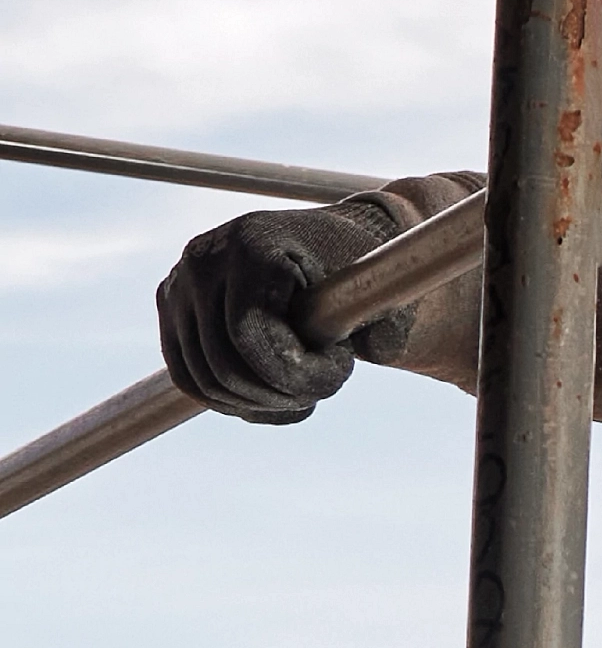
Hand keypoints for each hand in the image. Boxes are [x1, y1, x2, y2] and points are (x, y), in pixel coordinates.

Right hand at [158, 201, 400, 422]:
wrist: (325, 244)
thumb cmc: (358, 268)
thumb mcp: (383, 293)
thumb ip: (381, 326)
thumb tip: (376, 350)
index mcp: (253, 242)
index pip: (248, 333)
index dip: (293, 374)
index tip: (340, 374)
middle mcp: (203, 258)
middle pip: (222, 364)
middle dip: (280, 395)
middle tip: (322, 389)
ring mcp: (177, 285)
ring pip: (202, 380)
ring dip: (259, 405)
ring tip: (303, 394)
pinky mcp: (171, 311)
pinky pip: (189, 378)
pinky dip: (234, 403)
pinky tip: (277, 399)